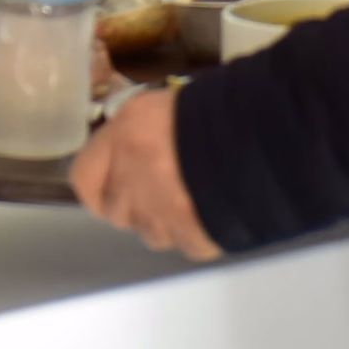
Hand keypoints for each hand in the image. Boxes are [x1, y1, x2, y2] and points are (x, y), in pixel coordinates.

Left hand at [71, 86, 220, 259]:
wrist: (264, 134)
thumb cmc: (216, 111)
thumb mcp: (161, 105)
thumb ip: (135, 132)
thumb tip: (128, 148)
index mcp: (124, 139)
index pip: (83, 180)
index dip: (97, 184)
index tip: (111, 181)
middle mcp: (132, 181)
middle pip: (117, 211)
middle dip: (136, 203)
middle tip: (165, 183)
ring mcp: (160, 216)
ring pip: (151, 231)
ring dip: (165, 219)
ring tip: (195, 193)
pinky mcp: (191, 238)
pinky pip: (186, 242)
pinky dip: (197, 231)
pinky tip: (214, 206)